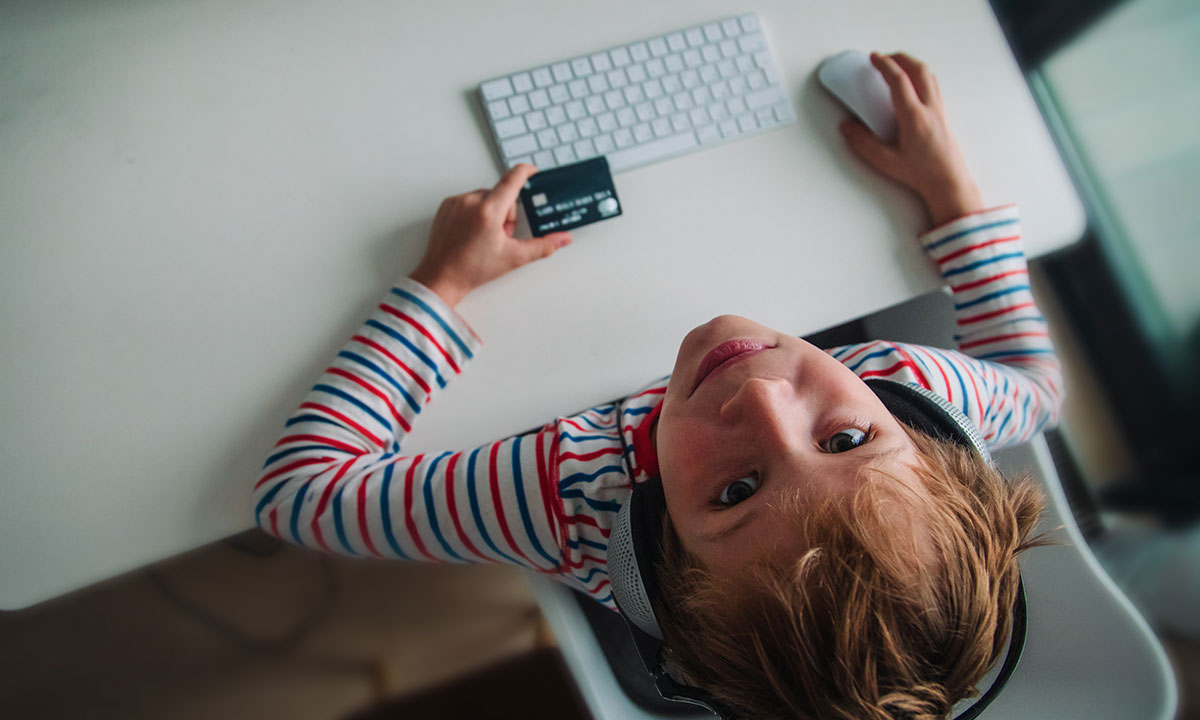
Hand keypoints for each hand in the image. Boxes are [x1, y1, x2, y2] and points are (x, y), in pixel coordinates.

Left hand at [409, 164, 571, 306]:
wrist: (441, 278)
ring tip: (484, 237)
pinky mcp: (446, 205)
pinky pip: (469, 200)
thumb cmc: (471, 270)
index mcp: (489, 211)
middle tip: (500, 236)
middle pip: (501, 194)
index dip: (526, 172)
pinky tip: (472, 232)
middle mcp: (471, 201)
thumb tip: (563, 239)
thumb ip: (543, 246)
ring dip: (491, 212)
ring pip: (485, 197)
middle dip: (506, 213)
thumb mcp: (513, 258)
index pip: (512, 179)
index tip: (533, 170)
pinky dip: (475, 213)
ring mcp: (456, 202)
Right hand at [839, 52, 983, 227]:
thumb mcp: (885, 161)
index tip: (874, 57)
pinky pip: (934, 86)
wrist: (949, 182)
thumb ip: (863, 142)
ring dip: (912, 65)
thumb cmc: (921, 174)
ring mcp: (939, 109)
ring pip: (929, 75)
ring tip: (898, 66)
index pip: (898, 79)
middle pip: (918, 69)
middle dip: (900, 58)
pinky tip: (913, 85)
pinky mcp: (944, 115)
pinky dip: (921, 76)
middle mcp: (929, 108)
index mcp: (913, 116)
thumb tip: (847, 126)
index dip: (884, 64)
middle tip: (884, 58)